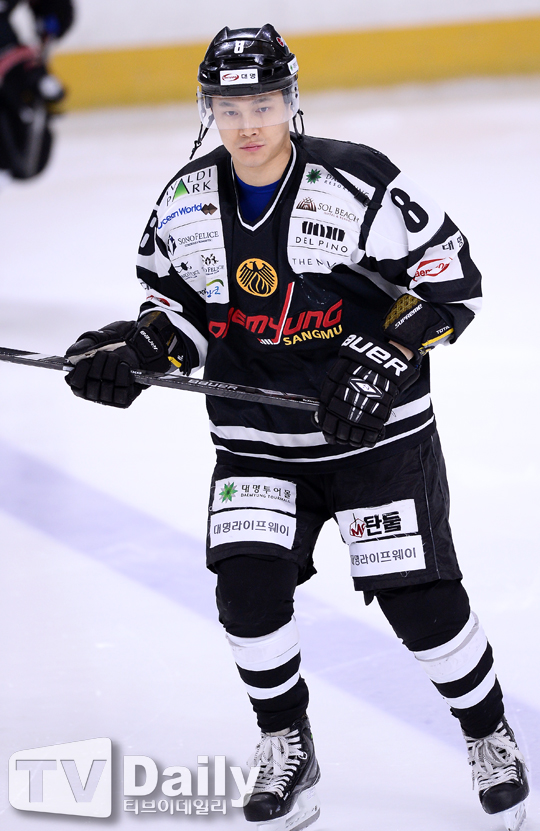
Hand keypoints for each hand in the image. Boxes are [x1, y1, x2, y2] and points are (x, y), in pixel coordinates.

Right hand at [65, 321, 144, 408]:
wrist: (139, 343)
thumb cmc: (115, 342)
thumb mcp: (97, 338)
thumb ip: (83, 345)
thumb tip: (71, 355)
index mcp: (83, 378)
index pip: (76, 385)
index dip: (80, 374)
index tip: (86, 362)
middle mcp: (94, 390)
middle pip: (92, 387)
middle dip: (98, 368)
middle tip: (106, 355)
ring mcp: (109, 396)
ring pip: (106, 390)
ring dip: (111, 370)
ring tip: (116, 358)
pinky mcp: (124, 398)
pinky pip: (120, 394)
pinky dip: (122, 378)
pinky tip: (124, 367)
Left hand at [316, 333, 419, 447]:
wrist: (377, 366)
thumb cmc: (353, 370)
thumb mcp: (333, 380)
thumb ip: (327, 398)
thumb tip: (322, 414)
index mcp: (332, 405)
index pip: (327, 428)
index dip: (329, 434)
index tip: (331, 435)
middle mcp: (346, 414)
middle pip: (340, 436)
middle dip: (341, 438)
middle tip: (343, 436)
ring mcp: (362, 418)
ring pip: (354, 440)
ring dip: (353, 441)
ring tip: (355, 437)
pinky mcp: (377, 420)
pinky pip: (370, 439)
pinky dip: (367, 441)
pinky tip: (366, 438)